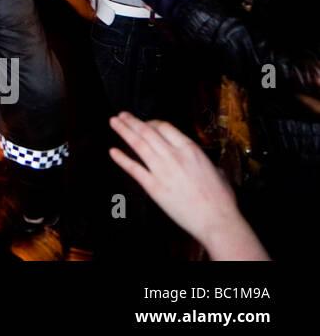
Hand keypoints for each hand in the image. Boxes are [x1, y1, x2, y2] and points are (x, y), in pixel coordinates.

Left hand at [109, 113, 268, 259]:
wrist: (218, 220)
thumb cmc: (221, 199)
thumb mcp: (216, 169)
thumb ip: (201, 160)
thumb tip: (195, 159)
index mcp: (190, 150)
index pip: (165, 127)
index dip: (151, 122)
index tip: (145, 122)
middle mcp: (174, 156)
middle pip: (148, 132)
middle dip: (132, 121)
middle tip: (121, 115)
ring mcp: (162, 171)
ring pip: (139, 145)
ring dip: (124, 131)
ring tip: (114, 122)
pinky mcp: (154, 187)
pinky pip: (134, 169)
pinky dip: (122, 159)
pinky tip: (113, 151)